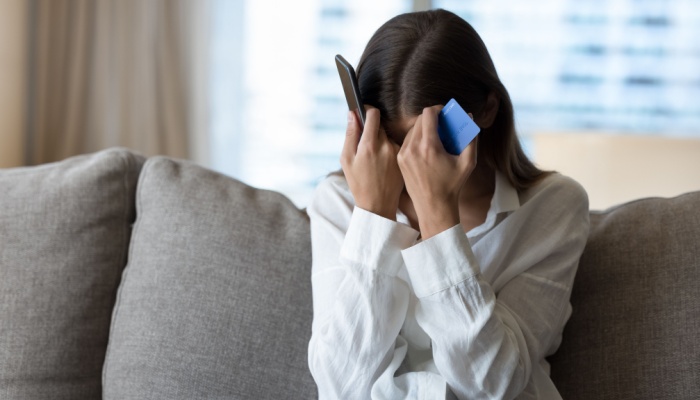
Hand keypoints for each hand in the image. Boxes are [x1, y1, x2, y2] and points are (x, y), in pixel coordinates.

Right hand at [341, 107, 403, 219]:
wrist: (378, 204)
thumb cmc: (358, 183)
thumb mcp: (346, 159)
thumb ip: (350, 134)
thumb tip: (352, 114)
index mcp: (369, 145)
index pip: (373, 114)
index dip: (367, 110)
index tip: (364, 112)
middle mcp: (386, 146)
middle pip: (380, 125)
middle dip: (372, 129)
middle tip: (365, 143)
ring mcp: (397, 152)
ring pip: (387, 136)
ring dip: (381, 140)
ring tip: (375, 159)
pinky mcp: (404, 158)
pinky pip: (395, 146)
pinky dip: (389, 150)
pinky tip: (384, 164)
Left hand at [397, 106, 477, 238]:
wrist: (433, 206)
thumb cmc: (452, 185)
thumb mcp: (468, 162)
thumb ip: (471, 138)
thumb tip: (468, 117)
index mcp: (429, 146)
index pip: (428, 114)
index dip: (437, 109)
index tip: (444, 113)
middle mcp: (413, 148)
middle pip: (419, 120)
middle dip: (431, 118)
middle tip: (442, 124)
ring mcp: (403, 154)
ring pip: (412, 129)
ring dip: (423, 128)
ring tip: (435, 136)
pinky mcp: (399, 159)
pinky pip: (407, 141)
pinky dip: (416, 139)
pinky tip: (426, 147)